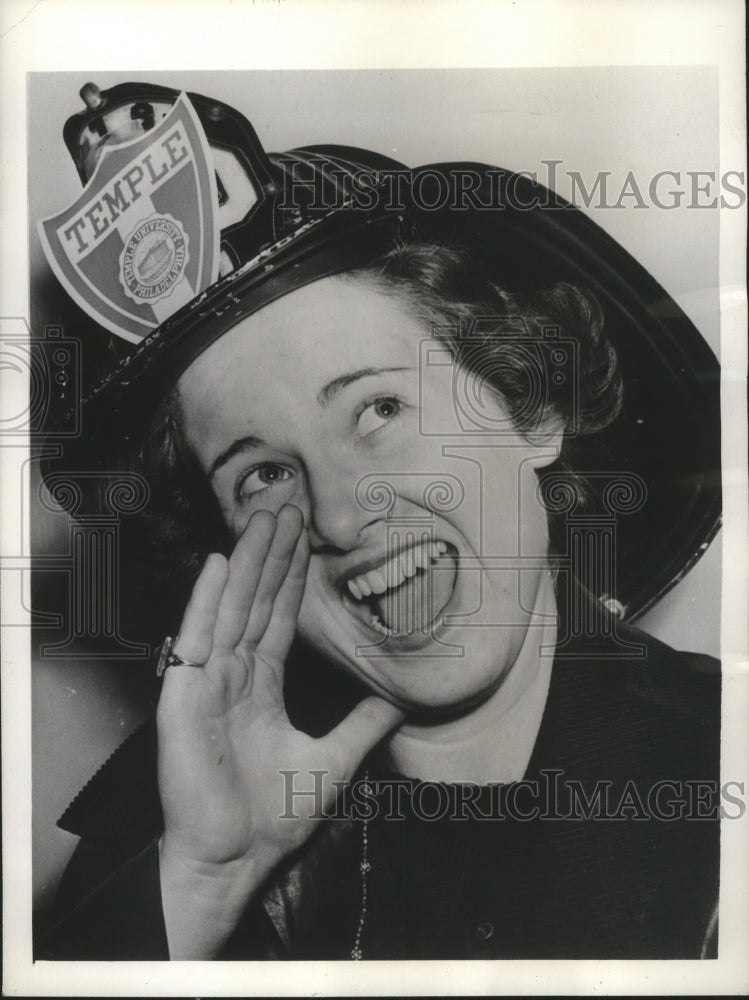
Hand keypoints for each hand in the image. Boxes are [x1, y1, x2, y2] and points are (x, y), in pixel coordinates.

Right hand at [156, 505, 403, 955]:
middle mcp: (231, 675)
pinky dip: (205, 603)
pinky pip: (195, 643)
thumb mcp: (332, 761)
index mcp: (260, 685)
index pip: (277, 616)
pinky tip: (216, 565)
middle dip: (270, 553)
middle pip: (253, 601)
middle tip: (286, 503)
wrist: (234, 861)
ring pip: (230, 609)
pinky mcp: (184, 700)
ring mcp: (206, 683)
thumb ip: (363, 726)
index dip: (291, 575)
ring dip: (246, 562)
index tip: (305, 534)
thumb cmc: (270, 817)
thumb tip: (401, 700)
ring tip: (262, 517)